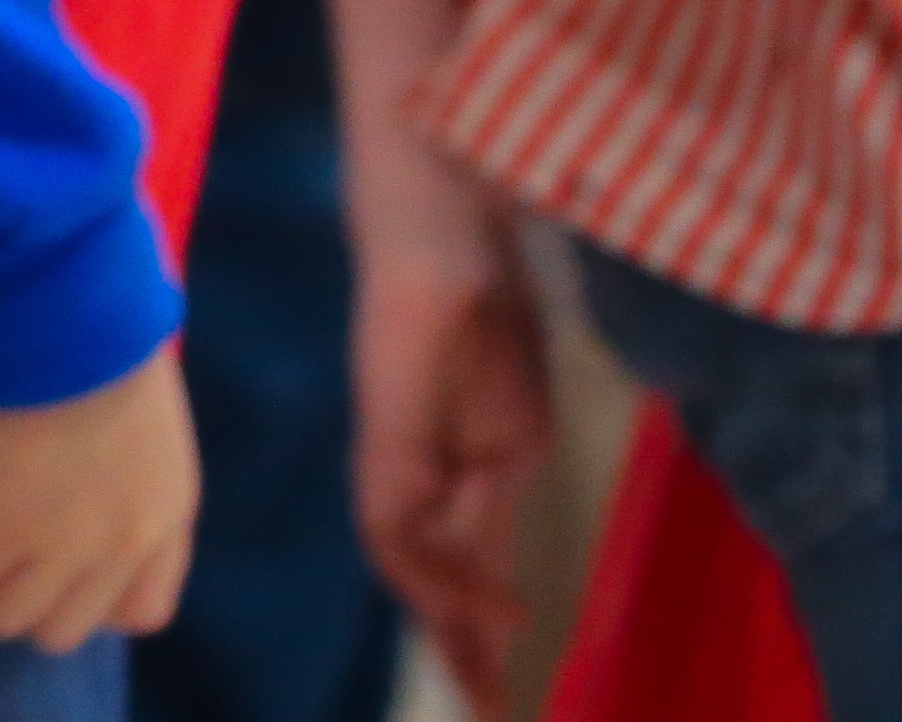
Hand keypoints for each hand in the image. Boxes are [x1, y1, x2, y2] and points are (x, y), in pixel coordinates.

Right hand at [0, 346, 199, 653]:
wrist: (65, 309)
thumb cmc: (106, 335)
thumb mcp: (148, 424)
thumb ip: (131, 475)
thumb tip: (84, 486)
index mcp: (167, 517)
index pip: (143, 612)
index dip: (91, 598)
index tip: (58, 556)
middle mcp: (121, 549)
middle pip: (63, 629)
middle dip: (25, 593)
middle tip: (1, 540)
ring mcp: (61, 548)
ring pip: (6, 619)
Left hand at [351, 208, 552, 712]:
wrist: (445, 227)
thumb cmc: (487, 296)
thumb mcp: (515, 406)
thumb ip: (497, 466)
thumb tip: (485, 519)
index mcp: (447, 455)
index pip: (455, 554)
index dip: (475, 616)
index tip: (502, 674)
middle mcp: (408, 460)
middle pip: (421, 571)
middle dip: (456, 642)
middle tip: (486, 703)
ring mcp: (391, 446)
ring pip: (408, 556)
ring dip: (453, 614)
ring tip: (490, 666)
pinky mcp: (387, 430)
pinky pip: (397, 523)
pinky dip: (439, 567)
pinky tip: (485, 598)